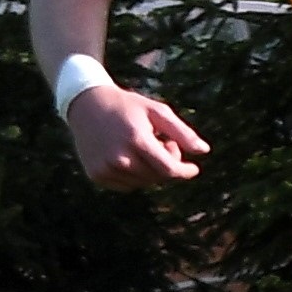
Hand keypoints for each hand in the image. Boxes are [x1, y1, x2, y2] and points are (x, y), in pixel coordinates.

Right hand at [61, 81, 206, 188]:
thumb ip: (182, 132)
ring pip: (143, 183)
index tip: (193, 169)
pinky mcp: (96, 175)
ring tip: (142, 146)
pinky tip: (128, 155)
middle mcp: (119, 158)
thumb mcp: (157, 111)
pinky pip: (127, 185)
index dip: (185, 172)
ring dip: (150, 169)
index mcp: (136, 140)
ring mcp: (105, 168)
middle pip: (158, 177)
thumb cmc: (128, 107)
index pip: (169, 170)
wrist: (86, 105)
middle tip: (162, 142)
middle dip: (167, 163)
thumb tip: (204, 151)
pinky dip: (134, 175)